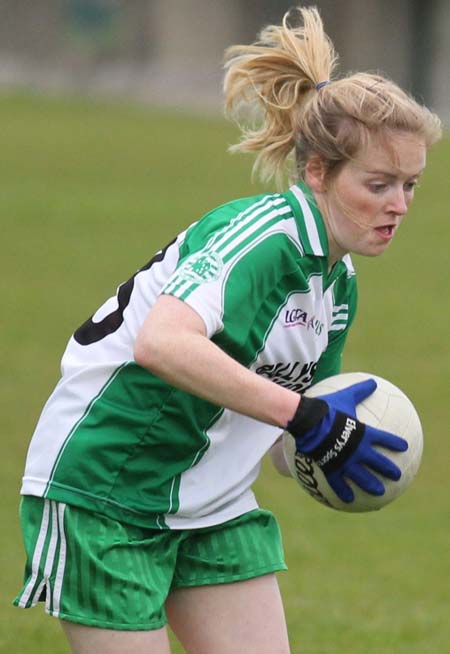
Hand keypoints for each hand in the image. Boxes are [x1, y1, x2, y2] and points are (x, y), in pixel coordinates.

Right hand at [286, 379, 407, 502]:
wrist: (307, 421)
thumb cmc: (325, 407)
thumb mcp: (344, 396)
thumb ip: (359, 391)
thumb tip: (372, 381)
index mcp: (363, 433)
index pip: (384, 439)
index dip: (395, 443)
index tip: (404, 447)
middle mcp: (358, 450)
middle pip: (377, 462)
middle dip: (389, 469)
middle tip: (397, 475)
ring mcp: (345, 461)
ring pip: (362, 477)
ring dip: (372, 485)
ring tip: (379, 492)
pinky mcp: (331, 468)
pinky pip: (338, 483)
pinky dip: (344, 491)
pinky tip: (347, 500)